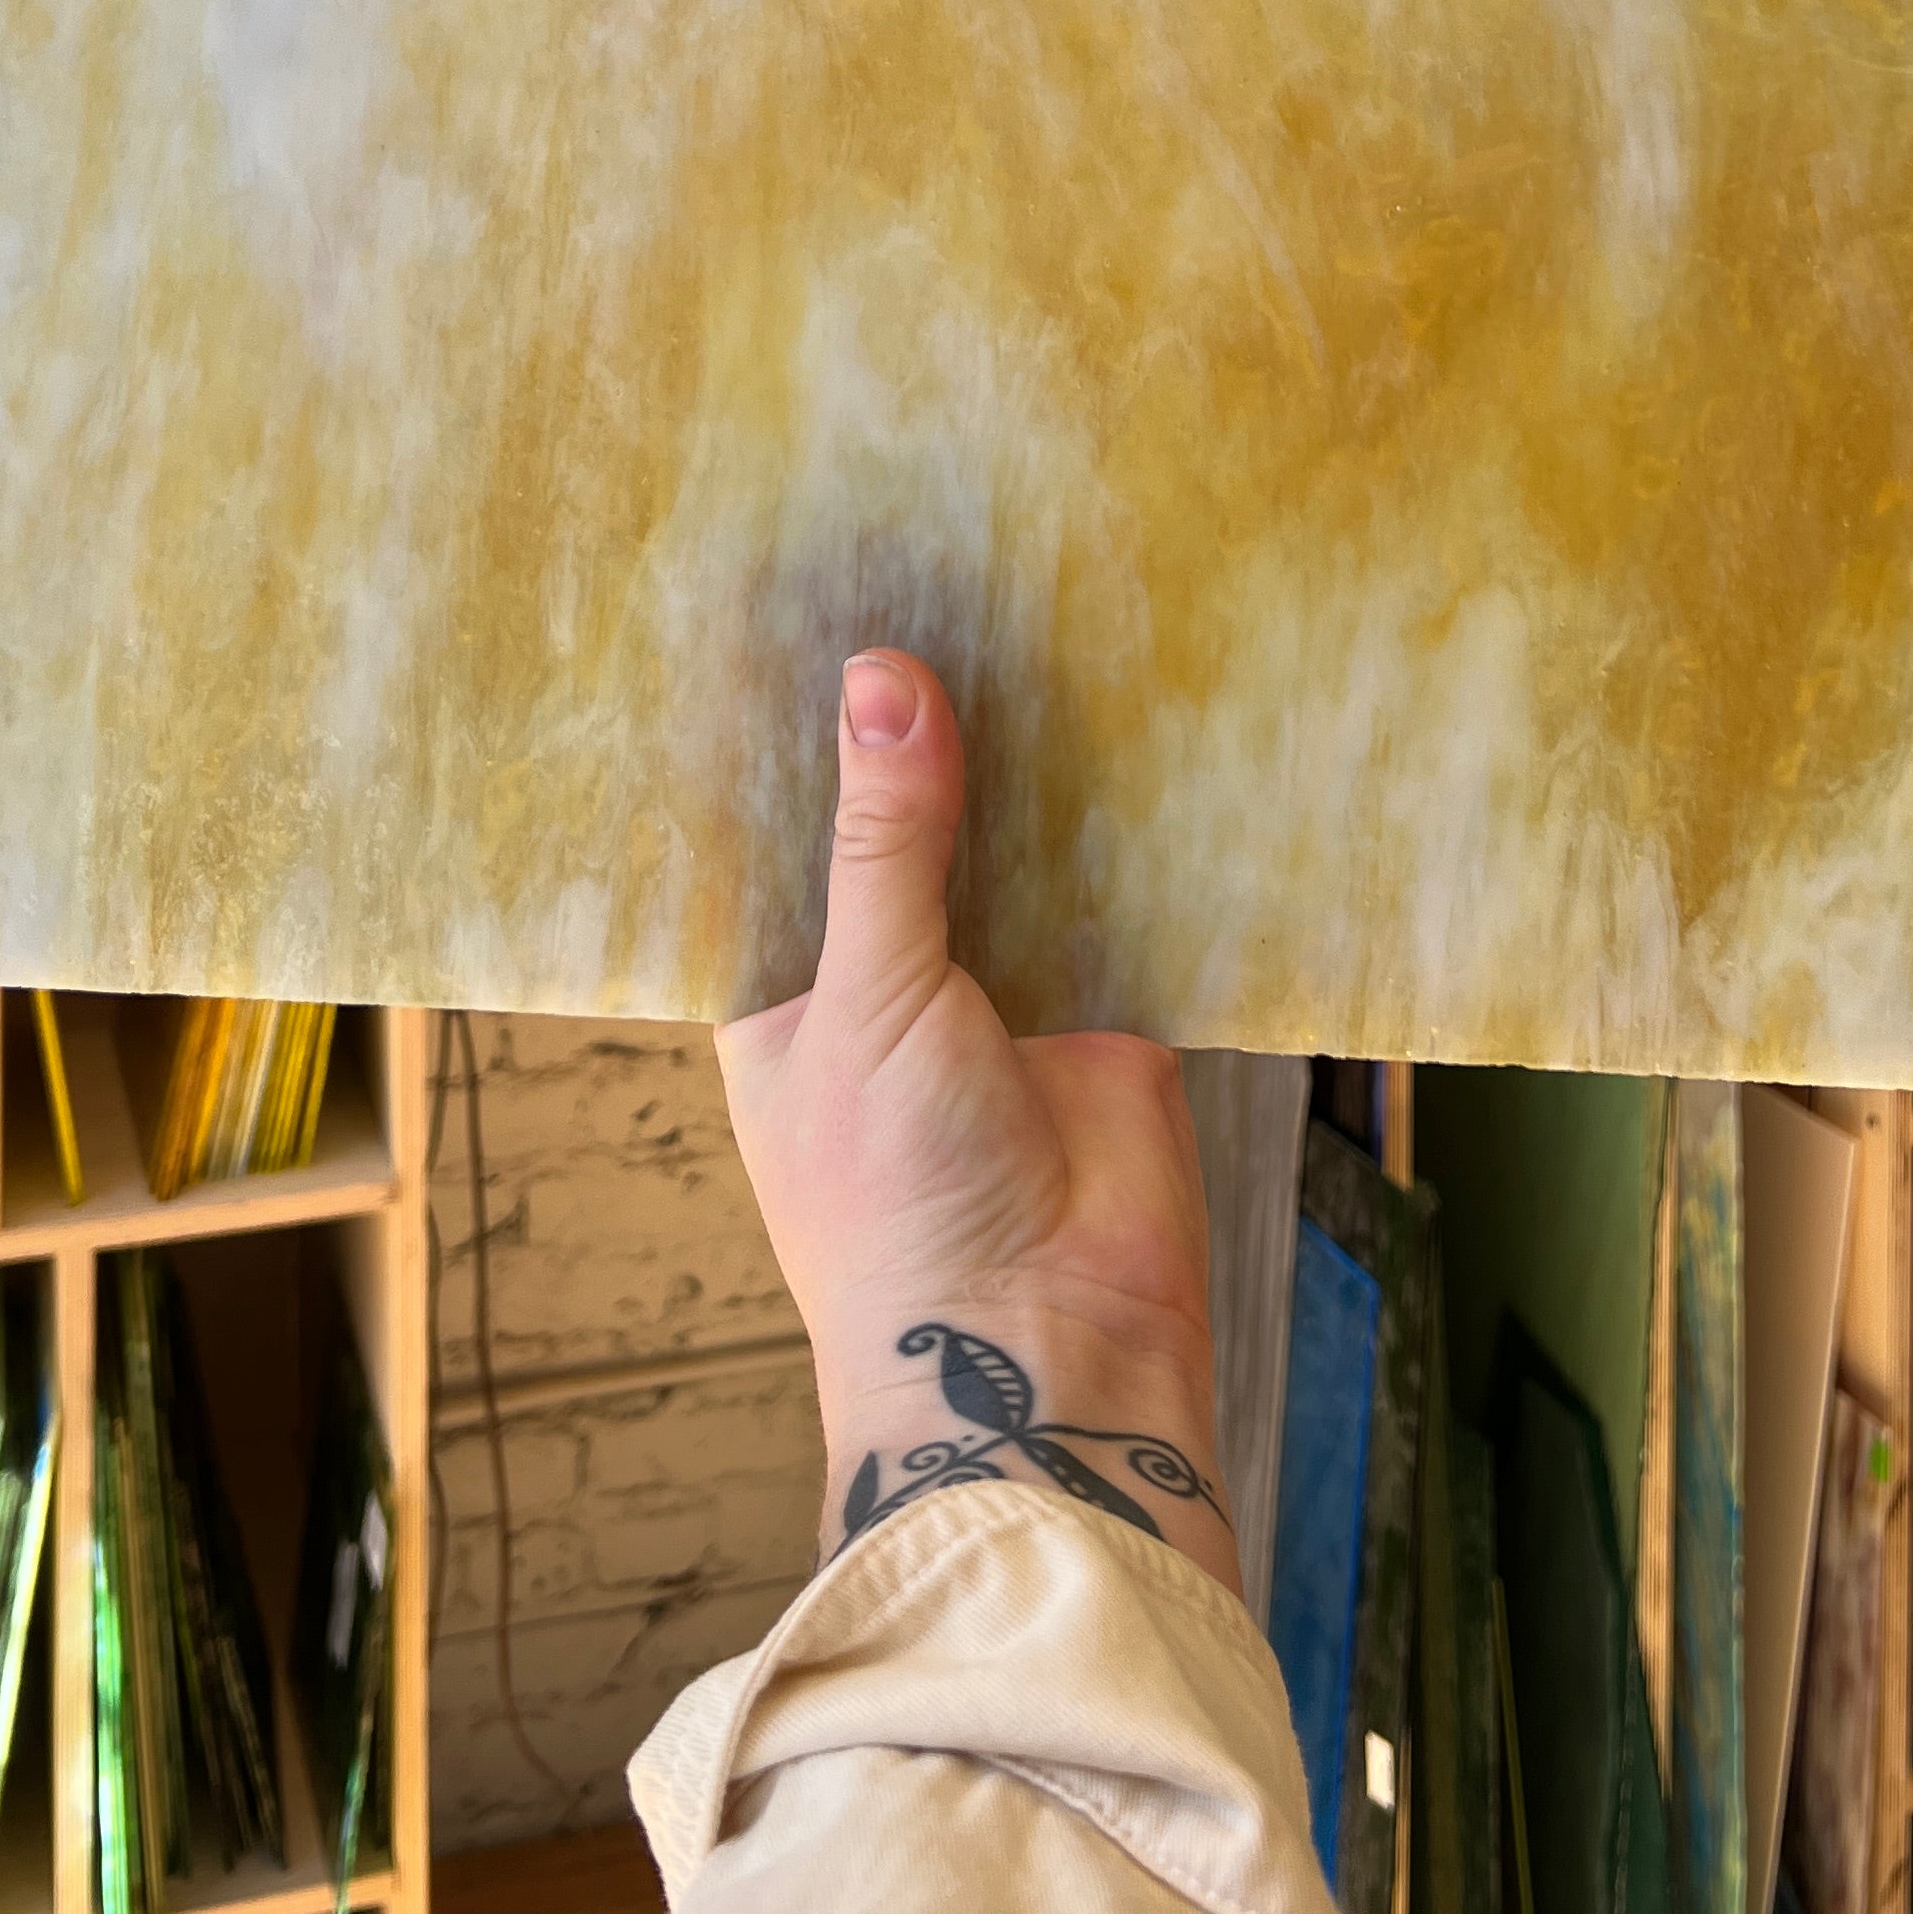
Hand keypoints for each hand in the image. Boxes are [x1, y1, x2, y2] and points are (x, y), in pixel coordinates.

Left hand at [716, 650, 1238, 1593]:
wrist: (1050, 1350)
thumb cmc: (900, 1208)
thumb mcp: (869, 1000)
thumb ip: (886, 841)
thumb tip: (882, 677)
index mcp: (786, 993)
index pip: (783, 837)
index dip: (797, 738)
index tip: (805, 603)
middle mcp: (889, 981)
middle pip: (904, 825)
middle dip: (921, 729)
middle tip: (933, 563)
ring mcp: (1002, 993)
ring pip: (1012, 844)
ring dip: (1025, 759)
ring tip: (1030, 596)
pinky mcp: (1107, 1005)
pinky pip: (1116, 887)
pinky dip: (1126, 819)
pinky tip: (1129, 702)